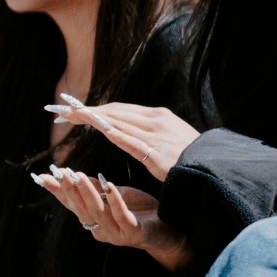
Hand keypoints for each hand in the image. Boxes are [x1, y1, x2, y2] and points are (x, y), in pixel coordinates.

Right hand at [32, 166, 189, 270]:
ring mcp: (115, 233)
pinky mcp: (133, 233)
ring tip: (80, 175)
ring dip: (88, 193)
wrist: (167, 231)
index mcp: (93, 220)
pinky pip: (121, 216)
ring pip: (98, 212)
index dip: (57, 191)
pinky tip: (109, 186)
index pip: (71, 204)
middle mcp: (100, 229)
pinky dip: (115, 200)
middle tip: (60, 172)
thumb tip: (73, 174)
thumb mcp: (115, 196)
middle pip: (81, 208)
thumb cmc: (138, 211)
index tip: (42, 176)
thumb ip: (96, 189)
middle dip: (69, 189)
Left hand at [52, 101, 199, 181]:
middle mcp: (156, 120)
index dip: (96, 108)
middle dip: (87, 111)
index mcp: (158, 115)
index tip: (75, 110)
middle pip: (115, 112)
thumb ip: (151, 130)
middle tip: (63, 110)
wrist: (213, 168)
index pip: (120, 109)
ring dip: (92, 118)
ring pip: (118, 122)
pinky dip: (113, 133)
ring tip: (70, 116)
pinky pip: (130, 141)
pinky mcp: (156, 153)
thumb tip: (129, 127)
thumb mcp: (171, 136)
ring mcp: (156, 135)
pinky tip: (98, 128)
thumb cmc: (190, 156)